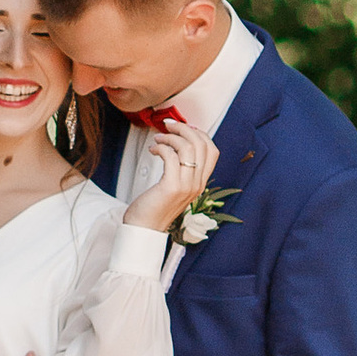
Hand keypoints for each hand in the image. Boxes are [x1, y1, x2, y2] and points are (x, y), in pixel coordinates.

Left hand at [129, 121, 219, 237]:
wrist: (144, 229)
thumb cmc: (154, 206)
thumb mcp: (175, 185)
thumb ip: (181, 169)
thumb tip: (177, 143)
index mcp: (200, 182)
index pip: (212, 150)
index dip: (199, 133)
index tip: (182, 127)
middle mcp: (197, 184)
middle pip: (201, 144)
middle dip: (184, 129)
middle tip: (168, 126)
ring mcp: (187, 186)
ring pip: (187, 148)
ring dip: (170, 137)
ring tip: (158, 139)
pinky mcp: (172, 187)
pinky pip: (171, 157)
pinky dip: (161, 147)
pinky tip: (153, 150)